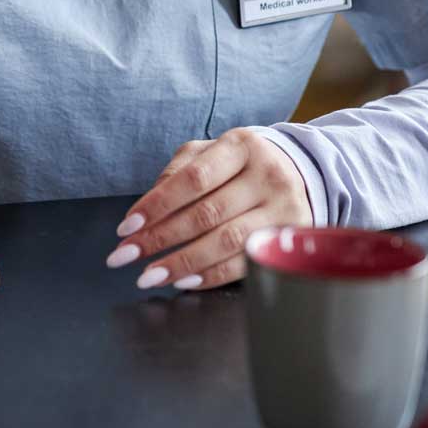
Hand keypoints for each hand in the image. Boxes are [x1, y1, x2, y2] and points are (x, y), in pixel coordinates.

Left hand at [105, 128, 311, 291]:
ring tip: (149, 275)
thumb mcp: (211, 153)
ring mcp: (283, 208)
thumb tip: (146, 208)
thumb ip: (178, 172)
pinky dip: (210, 275)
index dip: (157, 205)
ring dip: (182, 263)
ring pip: (225, 241)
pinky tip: (184, 281)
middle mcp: (267, 176)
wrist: (301, 172)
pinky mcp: (290, 238)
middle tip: (126, 256)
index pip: (192, 179)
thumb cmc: (241, 164)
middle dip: (160, 238)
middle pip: (206, 213)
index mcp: (241, 146)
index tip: (127, 227)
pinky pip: (245, 263)